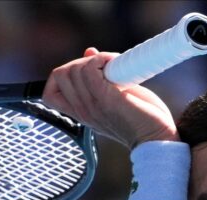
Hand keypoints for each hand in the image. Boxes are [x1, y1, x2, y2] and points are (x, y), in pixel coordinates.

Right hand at [43, 48, 178, 148]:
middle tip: (103, 68)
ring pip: (73, 69)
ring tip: (114, 66)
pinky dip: (102, 59)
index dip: (62, 76)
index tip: (86, 73)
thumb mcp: (113, 96)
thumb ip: (98, 78)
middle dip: (80, 62)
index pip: (50, 94)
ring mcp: (92, 105)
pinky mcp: (105, 99)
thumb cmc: (140, 118)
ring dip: (95, 59)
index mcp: (82, 113)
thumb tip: (89, 53)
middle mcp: (83, 110)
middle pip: (60, 74)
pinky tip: (117, 64)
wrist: (156, 138)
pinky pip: (89, 68)